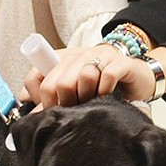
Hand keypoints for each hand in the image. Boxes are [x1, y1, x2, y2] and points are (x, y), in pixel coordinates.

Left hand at [23, 44, 156, 108]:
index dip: (40, 99)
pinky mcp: (120, 62)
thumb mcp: (73, 90)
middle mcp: (79, 55)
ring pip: (83, 76)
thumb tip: (29, 109)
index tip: (51, 110)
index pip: (36, 76)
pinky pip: (107, 76)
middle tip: (75, 110)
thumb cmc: (101, 85)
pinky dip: (105, 90)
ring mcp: (101, 56)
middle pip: (59, 82)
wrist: (136, 77)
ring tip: (92, 101)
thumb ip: (51, 96)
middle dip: (65, 103)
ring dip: (87, 96)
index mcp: (62, 60)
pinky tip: (108, 95)